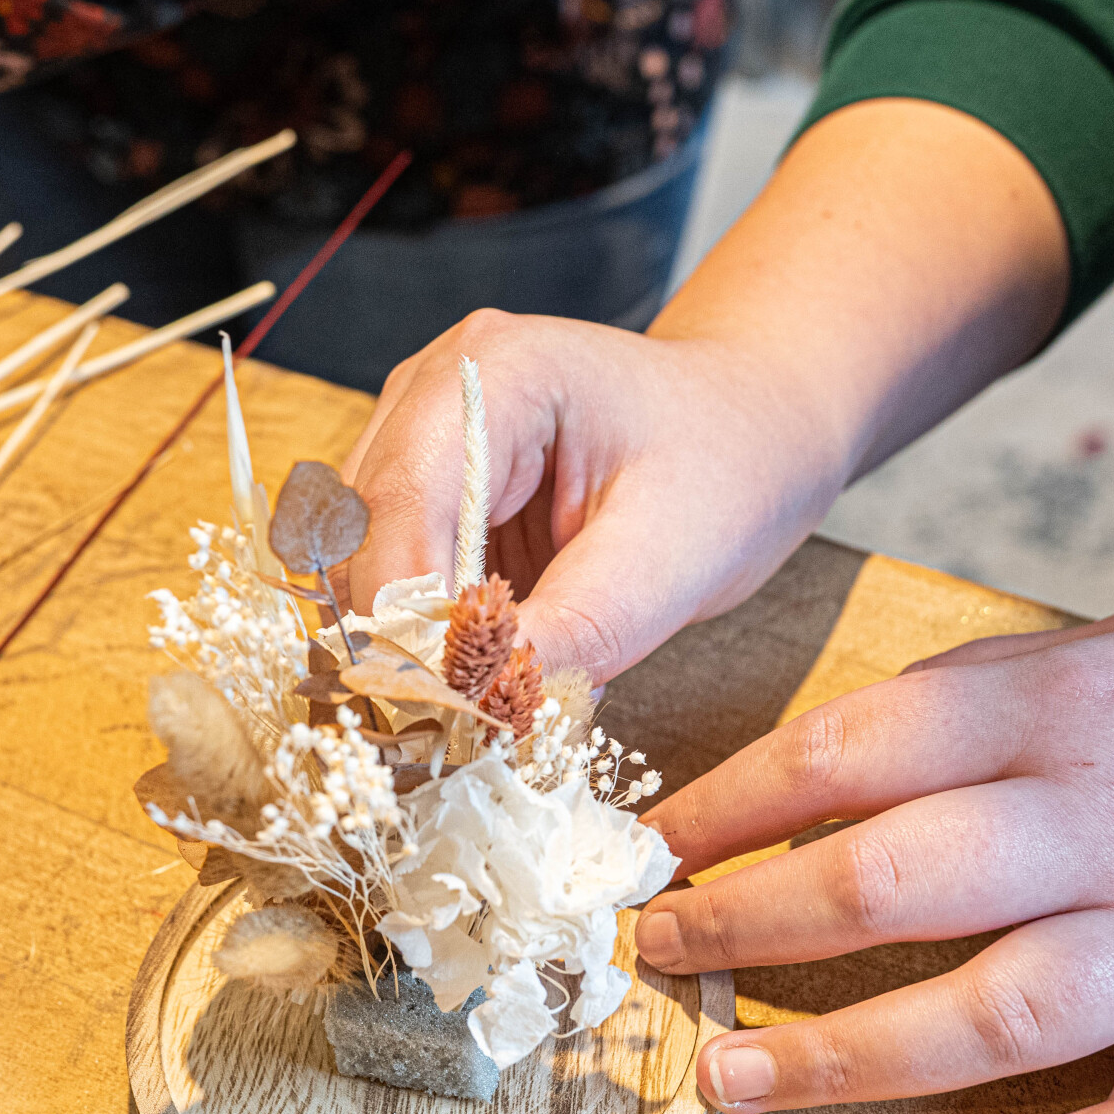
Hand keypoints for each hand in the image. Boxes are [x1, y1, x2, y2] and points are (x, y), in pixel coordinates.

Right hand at [342, 99, 1067, 683]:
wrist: (755, 426)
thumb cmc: (733, 464)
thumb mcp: (674, 555)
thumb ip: (577, 630)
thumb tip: (483, 711)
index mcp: (491, 371)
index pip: (399, 503)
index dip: (402, 619)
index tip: (432, 718)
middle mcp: (429, 392)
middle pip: (358, 537)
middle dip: (393, 645)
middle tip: (448, 741)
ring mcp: (419, 441)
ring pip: (361, 569)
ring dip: (402, 651)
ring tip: (469, 721)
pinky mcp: (431, 496)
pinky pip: (396, 582)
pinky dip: (424, 643)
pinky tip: (476, 686)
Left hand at [635, 561, 1113, 1113]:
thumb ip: (996, 689)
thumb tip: (843, 746)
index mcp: (1073, 703)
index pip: (854, 748)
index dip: (729, 801)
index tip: (651, 844)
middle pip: (892, 881)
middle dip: (747, 925)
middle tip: (653, 956)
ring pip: (995, 1013)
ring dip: (845, 1057)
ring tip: (734, 1078)